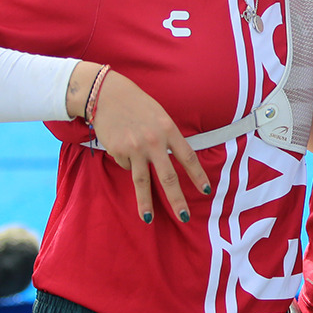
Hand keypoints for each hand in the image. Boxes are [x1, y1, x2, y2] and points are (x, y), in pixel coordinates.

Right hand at [73, 64, 210, 223]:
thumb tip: (173, 162)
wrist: (107, 94)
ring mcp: (134, 148)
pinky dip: (128, 162)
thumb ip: (168, 137)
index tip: (206, 191)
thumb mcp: (160, 115)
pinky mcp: (118, 151)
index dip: (198, 175)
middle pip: (168, 176)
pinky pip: (127, 165)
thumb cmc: (137, 105)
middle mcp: (153, 141)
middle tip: (184, 216)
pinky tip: (123, 148)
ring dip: (145, 202)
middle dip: (177, 199)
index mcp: (168, 129)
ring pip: (142, 181)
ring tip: (148, 219)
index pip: (187, 157)